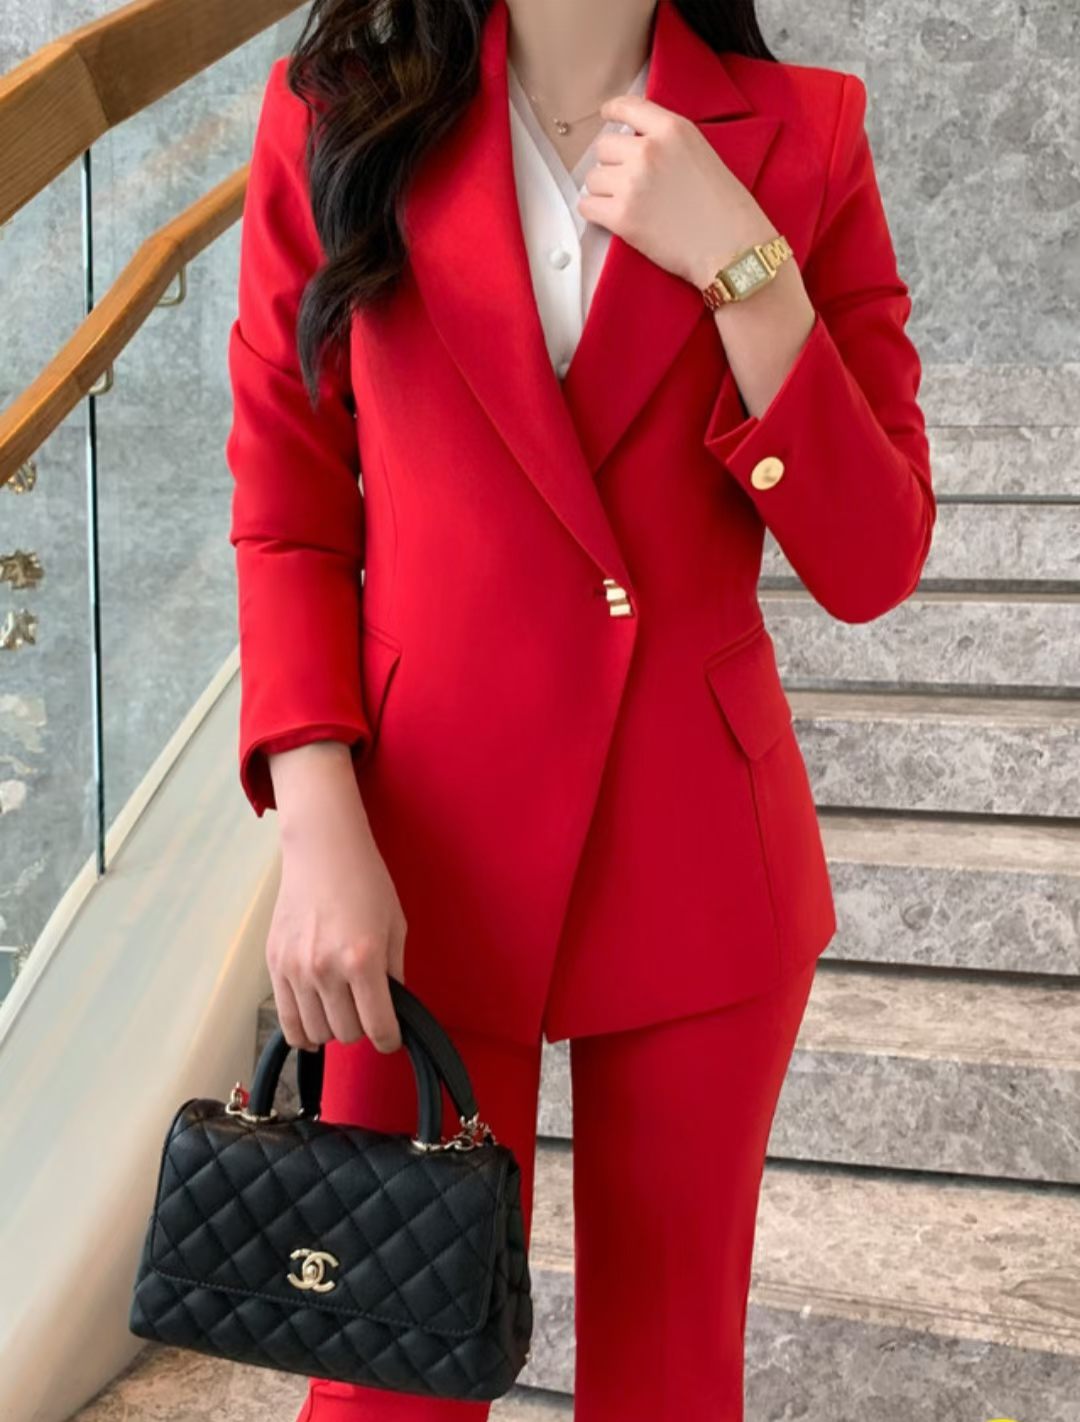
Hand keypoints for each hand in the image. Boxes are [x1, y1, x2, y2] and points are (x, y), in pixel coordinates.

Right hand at [266, 744, 406, 1053]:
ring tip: (342, 1011)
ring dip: (333, 1028)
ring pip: (316, 1032)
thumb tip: (393, 1009)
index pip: (378, 1026)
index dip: (390, 1039)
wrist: (323, 851)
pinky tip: (314, 1028)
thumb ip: (394, 973)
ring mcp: (296, 969)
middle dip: (362, 1028)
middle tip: (366, 1009)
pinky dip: (303, 1032)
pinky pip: (287, 1020)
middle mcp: (326, 969)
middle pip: (347, 1033)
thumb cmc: (365, 882)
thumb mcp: (395, 926)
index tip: (392, 1038)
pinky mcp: (275, 964)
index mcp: (363, 959)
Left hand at [577, 93, 777, 289]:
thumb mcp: (702, 153)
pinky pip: (587, 206)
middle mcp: (648, 150)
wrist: (731, 247)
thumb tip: (635, 143)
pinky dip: (595, 212)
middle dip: (612, 164)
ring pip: (593, 178)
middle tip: (630, 183)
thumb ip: (668, 142)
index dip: (612, 112)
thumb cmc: (724, 207)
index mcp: (672, 129)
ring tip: (628, 205)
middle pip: (604, 147)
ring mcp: (632, 183)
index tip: (606, 117)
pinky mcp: (621, 216)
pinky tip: (613, 218)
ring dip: (604, 191)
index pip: (628, 106)